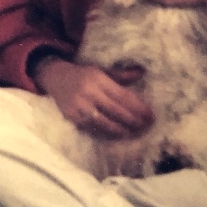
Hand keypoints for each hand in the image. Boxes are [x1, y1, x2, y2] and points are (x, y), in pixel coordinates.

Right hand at [32, 56, 153, 137]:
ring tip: (136, 133)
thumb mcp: (101, 71)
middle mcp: (88, 93)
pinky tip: (118, 135)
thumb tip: (142, 72)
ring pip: (106, 124)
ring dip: (123, 130)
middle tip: (147, 126)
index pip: (123, 96)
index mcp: (97, 79)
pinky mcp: (73, 117)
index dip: (139, 107)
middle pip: (116, 112)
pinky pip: (94, 129)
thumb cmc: (83, 75)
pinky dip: (108, 134)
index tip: (151, 114)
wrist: (55, 78)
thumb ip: (121, 75)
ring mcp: (79, 107)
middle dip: (134, 121)